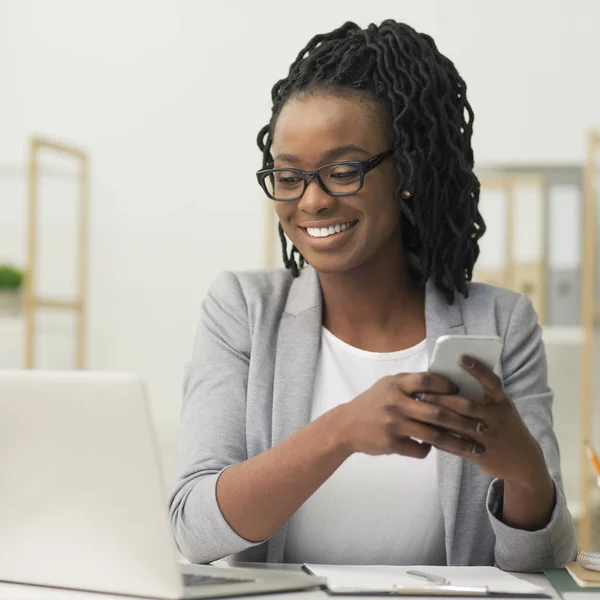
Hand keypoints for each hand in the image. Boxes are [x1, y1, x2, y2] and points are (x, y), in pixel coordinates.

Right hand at [334, 371, 486, 458]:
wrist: (346, 425)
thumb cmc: (372, 402)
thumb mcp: (387, 385)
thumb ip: (410, 383)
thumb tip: (443, 382)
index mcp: (396, 385)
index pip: (426, 381)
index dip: (447, 386)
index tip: (463, 392)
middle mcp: (395, 403)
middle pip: (436, 412)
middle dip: (463, 421)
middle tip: (483, 426)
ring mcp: (393, 425)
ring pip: (432, 436)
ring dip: (457, 443)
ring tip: (474, 447)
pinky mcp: (391, 444)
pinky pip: (419, 450)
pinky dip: (429, 450)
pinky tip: (436, 448)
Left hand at [416, 355, 547, 485]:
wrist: (524, 461)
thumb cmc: (505, 426)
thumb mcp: (501, 408)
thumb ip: (483, 396)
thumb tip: (450, 378)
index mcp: (502, 402)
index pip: (492, 382)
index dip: (478, 369)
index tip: (462, 358)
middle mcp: (496, 418)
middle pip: (466, 405)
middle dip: (441, 398)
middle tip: (420, 392)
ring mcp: (488, 437)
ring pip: (458, 425)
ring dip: (436, 416)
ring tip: (418, 409)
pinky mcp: (479, 453)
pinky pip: (455, 444)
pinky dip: (439, 437)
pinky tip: (424, 430)